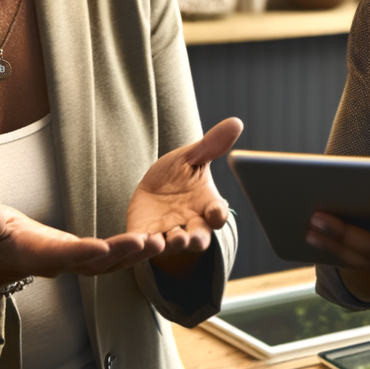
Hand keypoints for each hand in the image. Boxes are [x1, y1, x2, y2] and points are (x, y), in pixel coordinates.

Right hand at [0, 203, 163, 284]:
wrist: (5, 253)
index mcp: (40, 254)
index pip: (63, 254)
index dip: (82, 252)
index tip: (102, 247)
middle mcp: (64, 263)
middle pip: (97, 262)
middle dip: (122, 253)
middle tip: (147, 241)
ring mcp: (78, 262)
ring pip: (112, 263)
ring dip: (136, 255)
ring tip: (160, 242)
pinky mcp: (88, 258)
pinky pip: (116, 259)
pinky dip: (136, 254)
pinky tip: (157, 243)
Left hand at [125, 117, 243, 271]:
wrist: (152, 190)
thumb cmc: (178, 175)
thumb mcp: (192, 157)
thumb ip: (211, 145)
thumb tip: (236, 122)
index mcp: (207, 206)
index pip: (218, 213)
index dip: (218, 214)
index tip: (216, 214)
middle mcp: (191, 225)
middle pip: (198, 238)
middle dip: (194, 239)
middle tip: (188, 238)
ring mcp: (168, 234)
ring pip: (171, 245)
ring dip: (167, 245)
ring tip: (161, 242)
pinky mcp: (144, 237)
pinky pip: (142, 246)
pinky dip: (139, 246)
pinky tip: (133, 242)